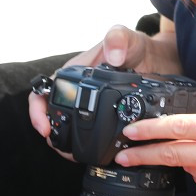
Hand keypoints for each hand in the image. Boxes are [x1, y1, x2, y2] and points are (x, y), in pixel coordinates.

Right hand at [27, 23, 180, 140]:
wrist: (158, 58)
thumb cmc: (138, 46)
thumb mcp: (129, 39)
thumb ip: (119, 39)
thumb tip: (113, 55)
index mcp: (74, 73)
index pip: (45, 92)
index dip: (38, 110)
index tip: (45, 127)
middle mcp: (78, 91)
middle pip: (54, 116)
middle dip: (53, 135)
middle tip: (64, 150)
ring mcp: (91, 104)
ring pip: (69, 128)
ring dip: (68, 143)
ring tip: (77, 155)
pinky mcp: (105, 115)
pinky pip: (91, 133)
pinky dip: (90, 143)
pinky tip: (98, 152)